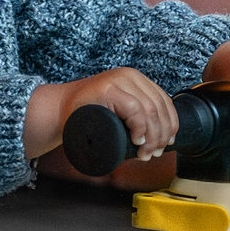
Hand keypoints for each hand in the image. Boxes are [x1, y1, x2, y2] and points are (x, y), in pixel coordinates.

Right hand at [24, 67, 179, 160]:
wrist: (58, 110)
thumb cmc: (88, 116)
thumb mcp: (118, 110)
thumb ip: (137, 115)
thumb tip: (164, 139)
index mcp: (136, 79)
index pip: (164, 101)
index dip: (170, 125)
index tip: (167, 144)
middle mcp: (130, 76)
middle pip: (159, 108)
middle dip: (161, 136)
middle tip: (152, 154)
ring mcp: (117, 81)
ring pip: (149, 110)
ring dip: (152, 137)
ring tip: (145, 153)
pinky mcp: (107, 90)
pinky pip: (134, 109)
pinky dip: (140, 127)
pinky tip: (138, 140)